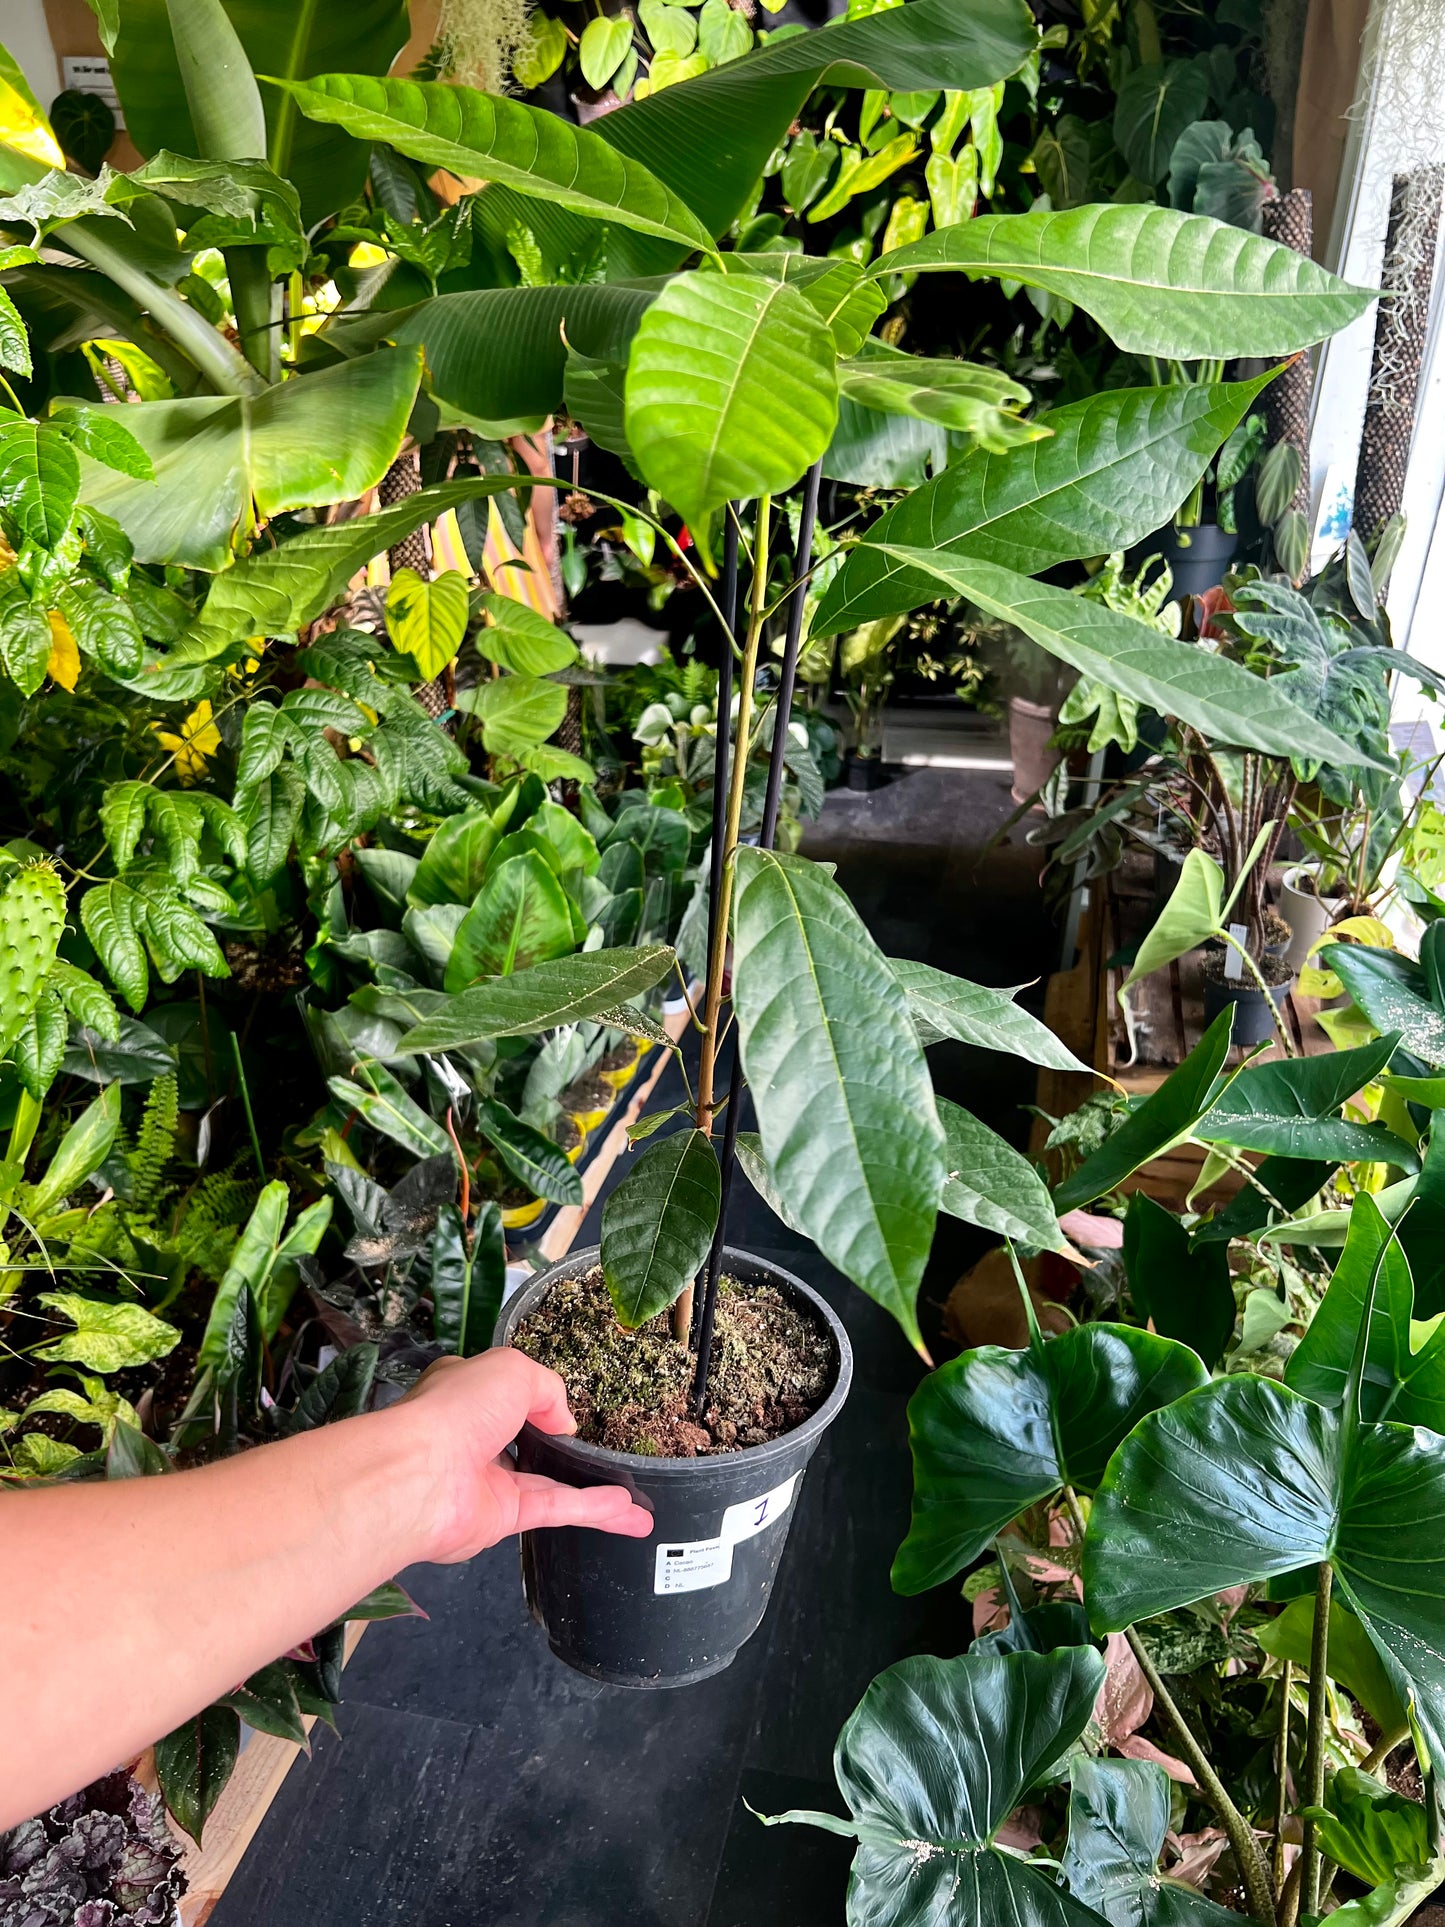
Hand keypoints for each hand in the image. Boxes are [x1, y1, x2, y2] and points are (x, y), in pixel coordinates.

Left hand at [393, 1349, 652, 1563]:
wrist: (416, 1477)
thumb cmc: (456, 1409)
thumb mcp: (512, 1370)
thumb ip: (548, 1389)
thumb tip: (564, 1423)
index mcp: (468, 1393)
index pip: (506, 1392)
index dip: (537, 1395)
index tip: (572, 1403)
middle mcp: (477, 1436)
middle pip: (528, 1440)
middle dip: (564, 1447)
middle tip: (609, 1450)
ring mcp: (489, 1480)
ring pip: (551, 1480)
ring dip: (594, 1487)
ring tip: (639, 1493)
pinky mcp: (502, 1518)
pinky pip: (555, 1508)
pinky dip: (593, 1509)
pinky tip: (630, 1514)